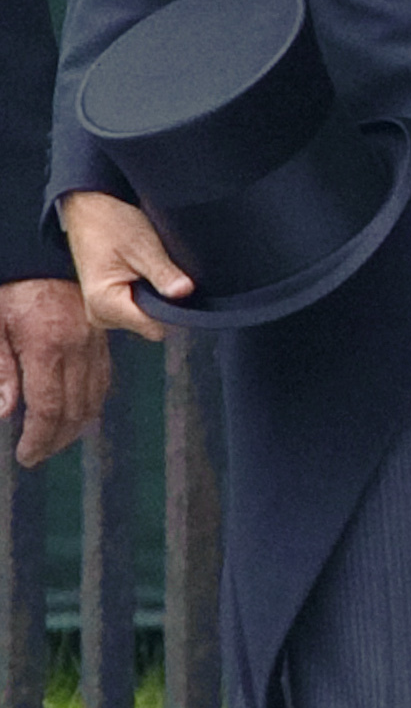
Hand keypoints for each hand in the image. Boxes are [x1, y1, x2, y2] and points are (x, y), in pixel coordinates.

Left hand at [0, 278, 110, 465]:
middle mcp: (78, 349)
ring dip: (75, 426)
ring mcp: (94, 343)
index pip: (48, 408)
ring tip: (53, 439)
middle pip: (75, 410)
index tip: (27, 456)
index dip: (39, 439)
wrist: (42, 252)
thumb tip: (6, 412)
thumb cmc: (12, 288)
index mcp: (47, 347)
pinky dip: (91, 403)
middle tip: (36, 454)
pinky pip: (103, 379)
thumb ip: (0, 370)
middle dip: (56, 439)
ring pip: (93, 399)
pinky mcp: (101, 338)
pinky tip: (75, 411)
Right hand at [62, 191, 194, 342]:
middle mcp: (100, 315)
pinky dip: (145, 297)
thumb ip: (163, 273)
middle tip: (159, 272)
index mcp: (104, 303)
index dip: (173, 312)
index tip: (179, 290)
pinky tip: (141, 277)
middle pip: (151, 325)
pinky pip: (137, 312)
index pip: (153, 327)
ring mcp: (102, 313)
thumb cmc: (110, 224)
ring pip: (145, 320)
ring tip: (146, 270)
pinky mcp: (107, 308)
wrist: (89, 211)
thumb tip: (185, 292)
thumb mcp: (142, 246)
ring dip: (153, 299)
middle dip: (162, 303)